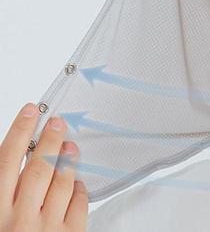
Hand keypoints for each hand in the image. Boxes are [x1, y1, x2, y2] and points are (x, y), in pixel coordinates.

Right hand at [0, 103, 87, 230]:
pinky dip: (80, 190)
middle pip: (39, 167)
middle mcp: (19, 219)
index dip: (19, 132)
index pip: (6, 161)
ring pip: (63, 182)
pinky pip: (80, 205)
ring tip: (70, 145)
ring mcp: (46, 230)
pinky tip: (78, 183)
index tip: (30, 111)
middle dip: (49, 140)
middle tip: (57, 121)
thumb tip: (12, 162)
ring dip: (68, 160)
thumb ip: (1, 192)